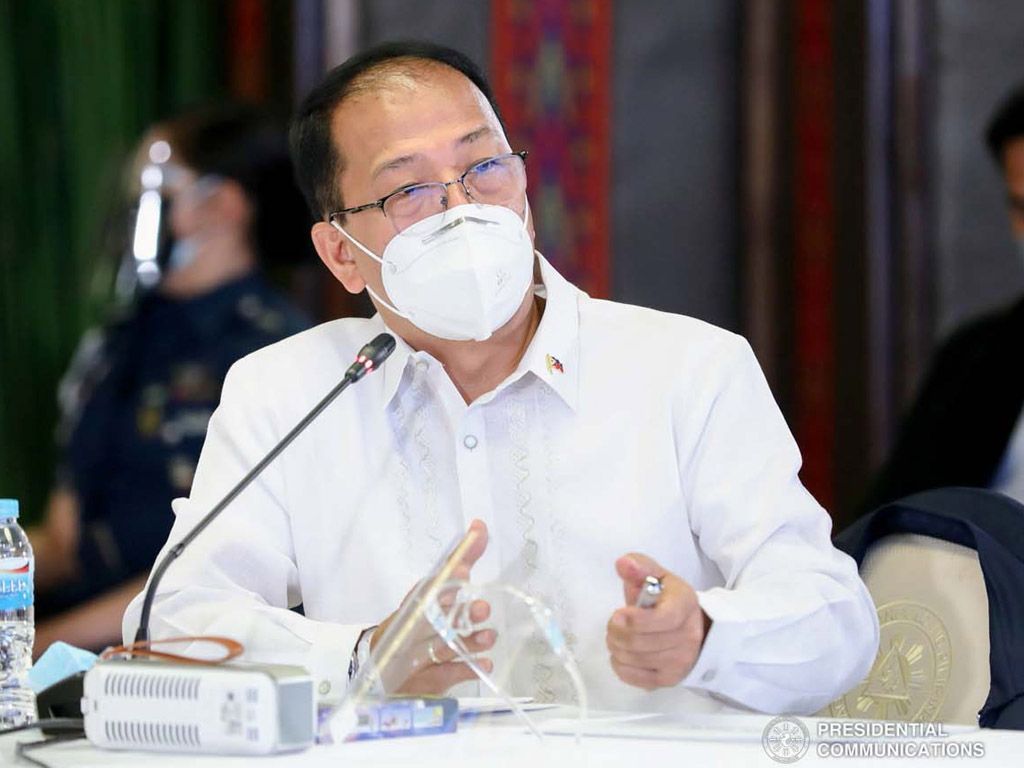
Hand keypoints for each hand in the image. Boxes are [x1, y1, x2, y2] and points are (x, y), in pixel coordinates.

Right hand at [371, 519, 496, 694]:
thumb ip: (459, 559)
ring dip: (468, 642)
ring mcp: (418, 656)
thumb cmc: (416, 620)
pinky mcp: (428, 679)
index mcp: (414, 604)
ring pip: (444, 649)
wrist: (384, 666)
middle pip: (435, 621)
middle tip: (482, 608)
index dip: (444, 582)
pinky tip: (486, 664)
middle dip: (458, 615)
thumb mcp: (434, 588)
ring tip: (489, 636)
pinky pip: (448, 676)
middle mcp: (413, 629)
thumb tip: (480, 526)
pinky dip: (467, 670)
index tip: (463, 571)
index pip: (427, 591)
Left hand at [606, 553, 710, 689]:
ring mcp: (681, 661)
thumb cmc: (667, 599)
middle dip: (616, 631)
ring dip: (616, 646)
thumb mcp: (657, 576)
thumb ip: (639, 567)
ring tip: (617, 635)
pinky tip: (622, 653)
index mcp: (685, 605)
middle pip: (640, 642)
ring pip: (634, 659)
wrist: (691, 625)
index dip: (636, 620)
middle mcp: (688, 636)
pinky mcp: (669, 679)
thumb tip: (624, 564)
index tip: (619, 613)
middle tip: (613, 623)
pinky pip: (634, 677)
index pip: (663, 620)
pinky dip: (619, 665)